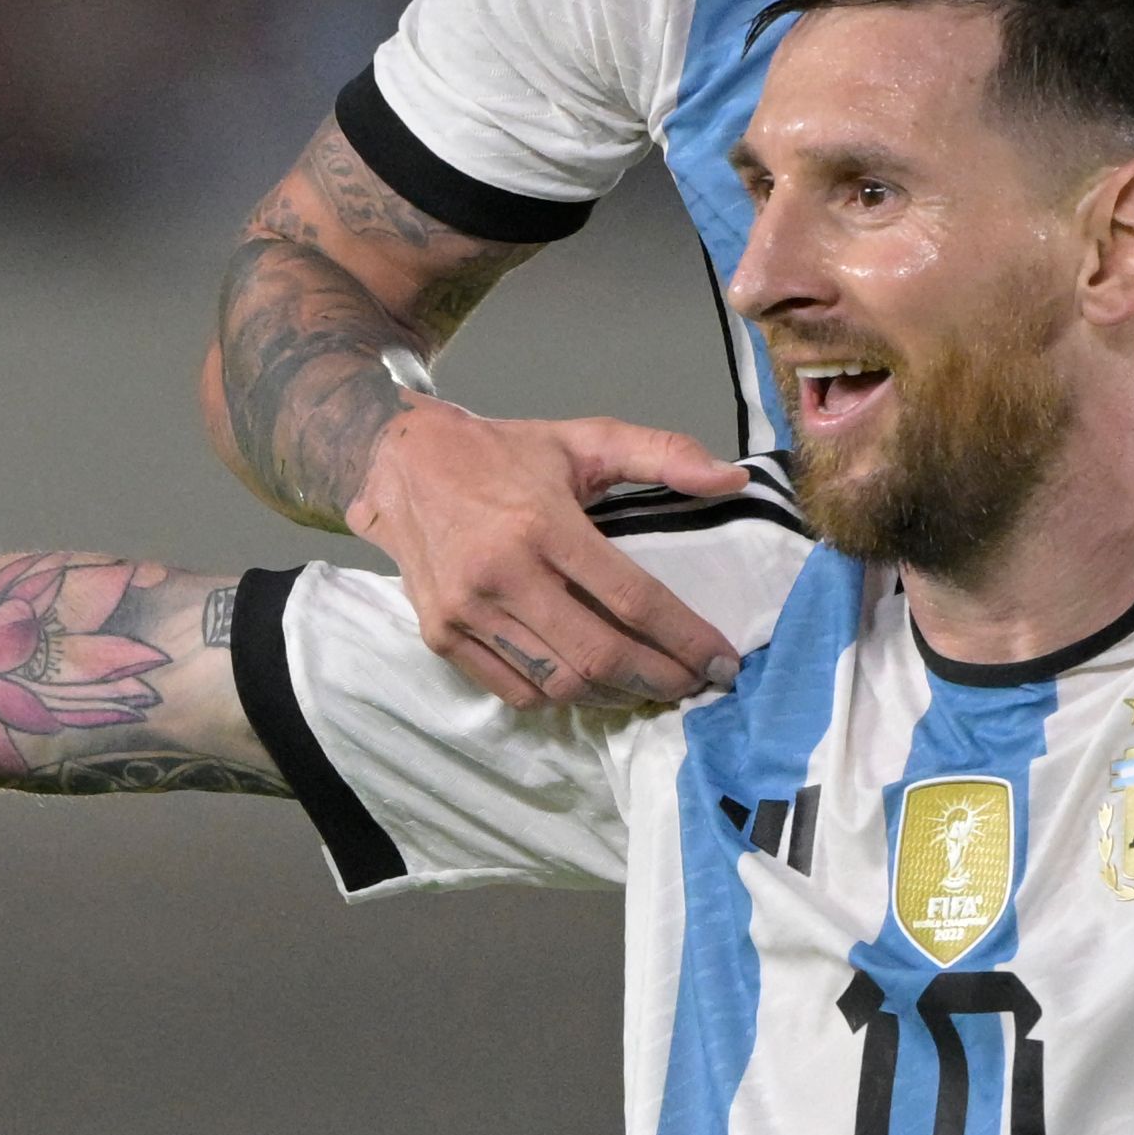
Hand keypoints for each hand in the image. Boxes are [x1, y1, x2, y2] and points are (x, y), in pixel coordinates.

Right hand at [348, 399, 746, 709]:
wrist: (400, 462)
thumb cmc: (503, 453)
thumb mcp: (584, 438)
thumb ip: (662, 452)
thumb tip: (732, 479)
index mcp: (542, 522)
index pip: (630, 598)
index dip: (685, 638)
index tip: (723, 661)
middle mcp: (501, 572)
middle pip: (598, 654)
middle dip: (659, 678)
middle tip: (696, 684)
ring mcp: (466, 611)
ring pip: (558, 683)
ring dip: (615, 694)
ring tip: (650, 685)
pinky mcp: (440, 635)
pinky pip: (515, 690)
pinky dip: (562, 697)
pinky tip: (592, 683)